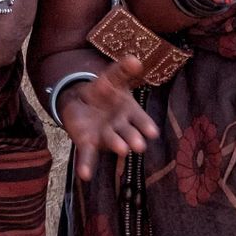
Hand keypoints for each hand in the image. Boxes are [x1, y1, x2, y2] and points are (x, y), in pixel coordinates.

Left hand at [56, 57, 158, 180]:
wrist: (82, 100)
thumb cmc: (104, 91)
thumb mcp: (112, 77)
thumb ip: (122, 70)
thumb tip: (135, 59)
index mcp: (129, 112)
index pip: (140, 119)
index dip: (146, 125)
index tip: (153, 132)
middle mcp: (120, 127)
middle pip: (128, 133)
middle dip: (133, 138)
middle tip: (138, 145)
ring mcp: (104, 136)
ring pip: (112, 142)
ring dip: (116, 146)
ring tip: (122, 150)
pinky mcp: (88, 142)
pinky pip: (88, 155)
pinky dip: (86, 165)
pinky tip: (85, 175)